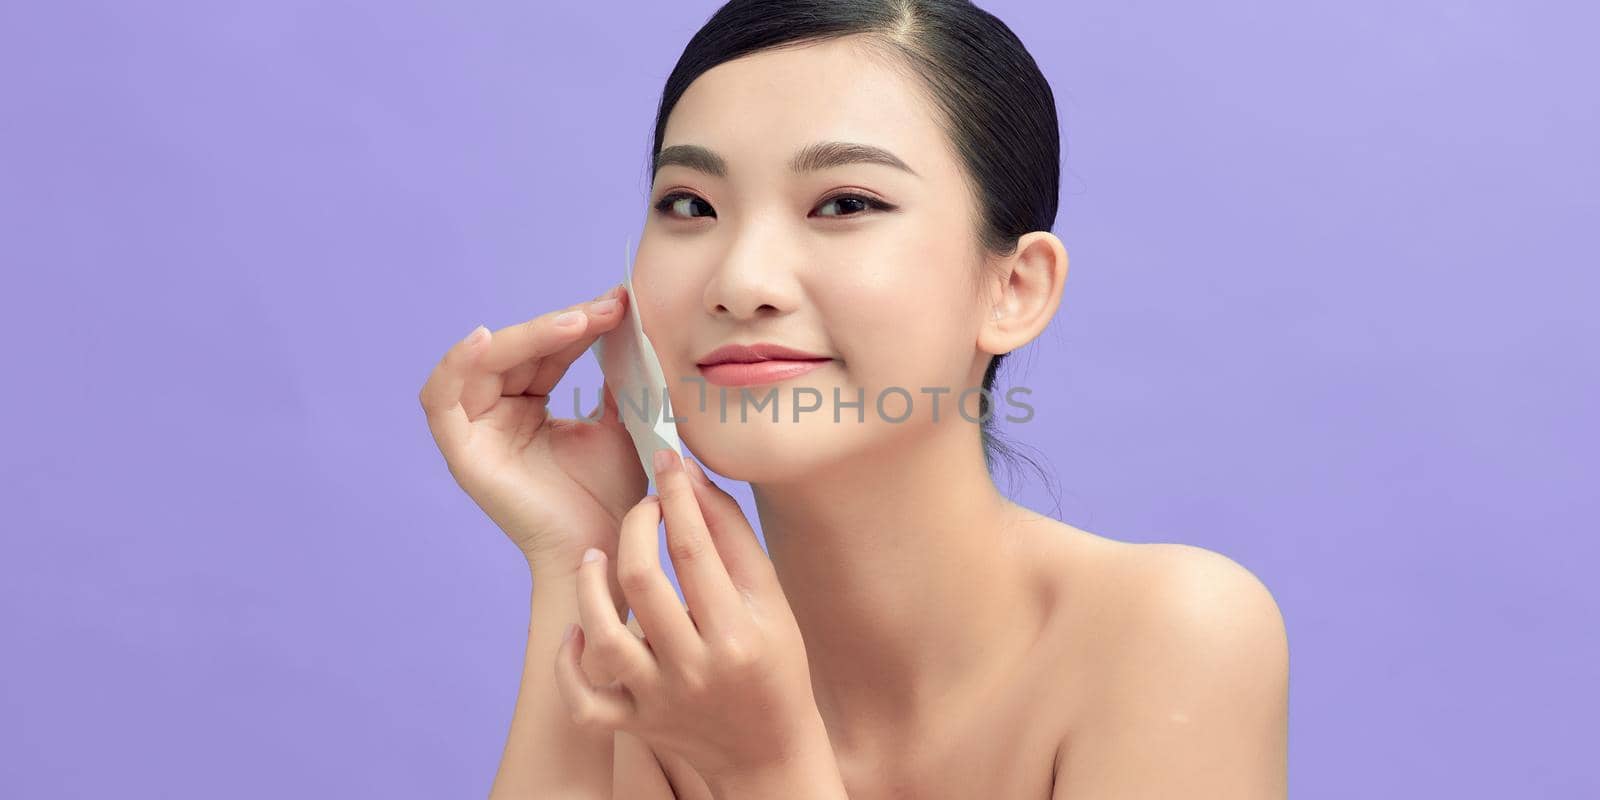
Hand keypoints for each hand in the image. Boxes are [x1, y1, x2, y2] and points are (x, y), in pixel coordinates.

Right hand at [417, 285, 646, 573]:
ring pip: (484, 364)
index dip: (579, 324)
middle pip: (516, 351)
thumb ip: (614, 380)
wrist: (608, 547)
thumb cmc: (615, 495)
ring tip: (575, 321)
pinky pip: (441, 400)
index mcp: (529, 408)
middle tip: (608, 306)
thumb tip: (624, 328)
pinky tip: (484, 338)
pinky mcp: (460, 455)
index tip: (620, 303)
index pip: (547, 352)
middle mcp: (496, 416)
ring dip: (527, 336)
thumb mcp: (619, 424)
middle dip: (561, 324)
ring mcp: (475, 434)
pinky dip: (456, 365)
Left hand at [553, 449, 832, 786]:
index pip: (694, 548)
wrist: (769, 751)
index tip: (668, 460)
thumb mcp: (769, 598)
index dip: (676, 495)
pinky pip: (584, 700)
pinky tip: (578, 632)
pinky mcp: (634, 723)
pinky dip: (571, 664)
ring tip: (595, 557)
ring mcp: (659, 699)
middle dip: (634, 524)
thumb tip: (690, 477)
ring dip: (589, 586)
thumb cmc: (774, 662)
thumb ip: (732, 535)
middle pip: (642, 580)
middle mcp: (695, 667)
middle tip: (643, 505)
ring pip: (604, 637)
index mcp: (736, 632)